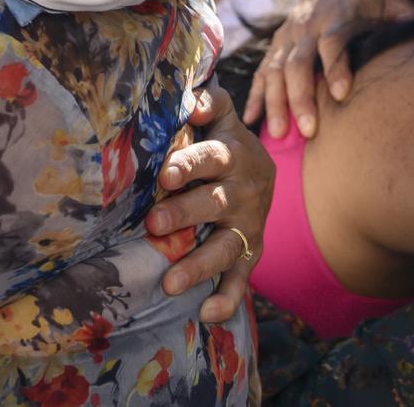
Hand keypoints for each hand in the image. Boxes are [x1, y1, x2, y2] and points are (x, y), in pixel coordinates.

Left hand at [146, 84, 271, 322]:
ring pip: (226, 248)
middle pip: (216, 204)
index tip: (164, 173)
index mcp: (234, 154)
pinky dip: (227, 298)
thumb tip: (193, 102)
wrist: (260, 169)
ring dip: (199, 265)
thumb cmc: (222, 137)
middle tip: (153, 223)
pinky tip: (205, 313)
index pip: (211, 158)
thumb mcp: (221, 114)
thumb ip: (209, 100)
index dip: (189, 164)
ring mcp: (248, 226)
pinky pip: (241, 279)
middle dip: (184, 214)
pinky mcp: (250, 252)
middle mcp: (244, 192)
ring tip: (169, 283)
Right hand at [245, 0, 413, 138]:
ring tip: (279, 133)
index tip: (341, 95)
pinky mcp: (278, 44)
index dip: (335, 67)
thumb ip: (406, 17)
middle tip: (309, 130)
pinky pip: (263, 71)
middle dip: (301, 97)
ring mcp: (289, 36)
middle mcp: (307, 27)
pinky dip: (256, 95)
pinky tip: (252, 121)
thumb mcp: (391, 0)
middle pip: (298, 63)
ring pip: (276, 69)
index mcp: (336, 17)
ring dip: (275, 101)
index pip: (333, 43)